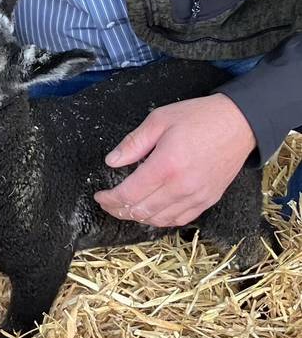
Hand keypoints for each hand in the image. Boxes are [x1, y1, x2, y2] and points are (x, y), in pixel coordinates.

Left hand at [94, 93, 255, 226]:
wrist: (238, 124)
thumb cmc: (197, 117)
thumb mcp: (158, 120)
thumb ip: (133, 143)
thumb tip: (112, 161)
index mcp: (166, 166)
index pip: (130, 193)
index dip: (110, 199)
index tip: (99, 196)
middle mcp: (182, 187)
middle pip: (142, 210)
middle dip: (119, 210)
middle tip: (107, 204)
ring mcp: (197, 197)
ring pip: (161, 219)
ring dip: (139, 217)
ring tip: (124, 209)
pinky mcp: (209, 200)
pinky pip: (181, 219)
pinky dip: (161, 220)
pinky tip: (151, 213)